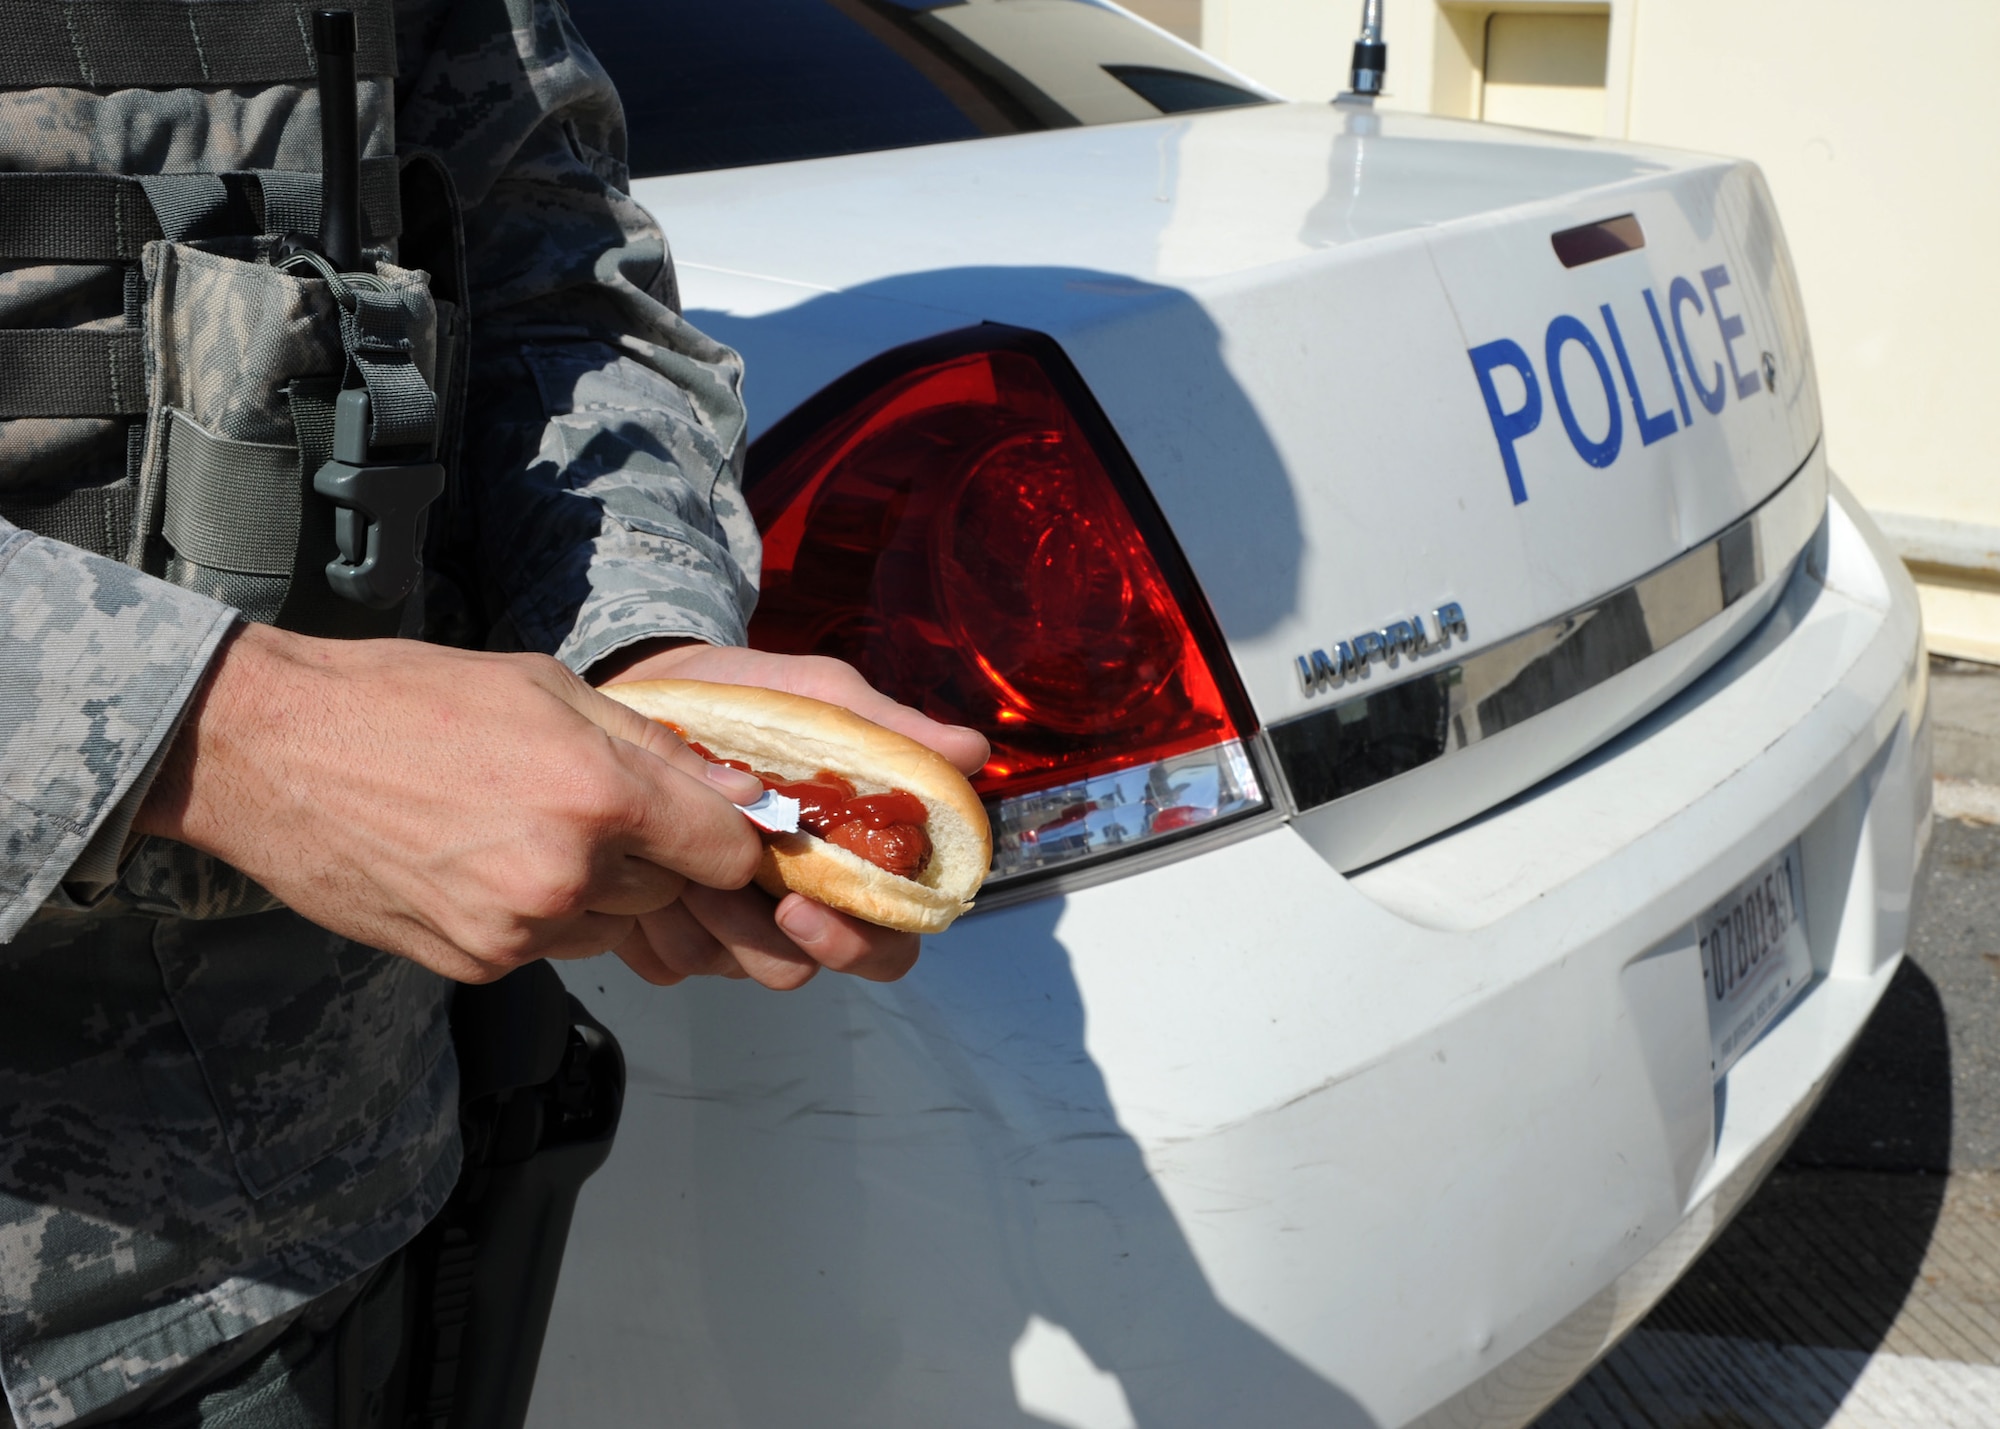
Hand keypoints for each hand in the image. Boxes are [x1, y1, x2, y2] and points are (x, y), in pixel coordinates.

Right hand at [137, 624, 768, 983]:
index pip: (724, 850)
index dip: (728, 836)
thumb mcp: (549, 688)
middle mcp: (564, 876)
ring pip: (611, 924)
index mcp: (596, 794)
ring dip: (594, 889)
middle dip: (651, 856)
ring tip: (521, 824)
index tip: (714, 822)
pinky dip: (538, 913)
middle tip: (588, 804)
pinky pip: (550, 947)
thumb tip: (745, 794)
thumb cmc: (408, 700)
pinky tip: (481, 857)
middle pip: (669, 892)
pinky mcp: (475, 964)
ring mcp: (516, 931)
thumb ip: (656, 748)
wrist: (272, 753)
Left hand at [593, 640, 989, 990]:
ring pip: (728, 968)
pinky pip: (667, 961)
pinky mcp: (669, 929)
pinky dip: (651, 926)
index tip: (799, 905)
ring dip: (699, 923)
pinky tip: (643, 871)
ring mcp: (732, 923)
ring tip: (671, 861)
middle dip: (755, 937)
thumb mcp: (821, 698)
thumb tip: (973, 752)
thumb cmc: (750, 698)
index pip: (887, 941)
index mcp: (850, 866)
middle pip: (799, 970)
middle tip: (714, 882)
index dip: (857, 944)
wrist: (653, 684)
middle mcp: (798, 905)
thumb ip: (888, 735)